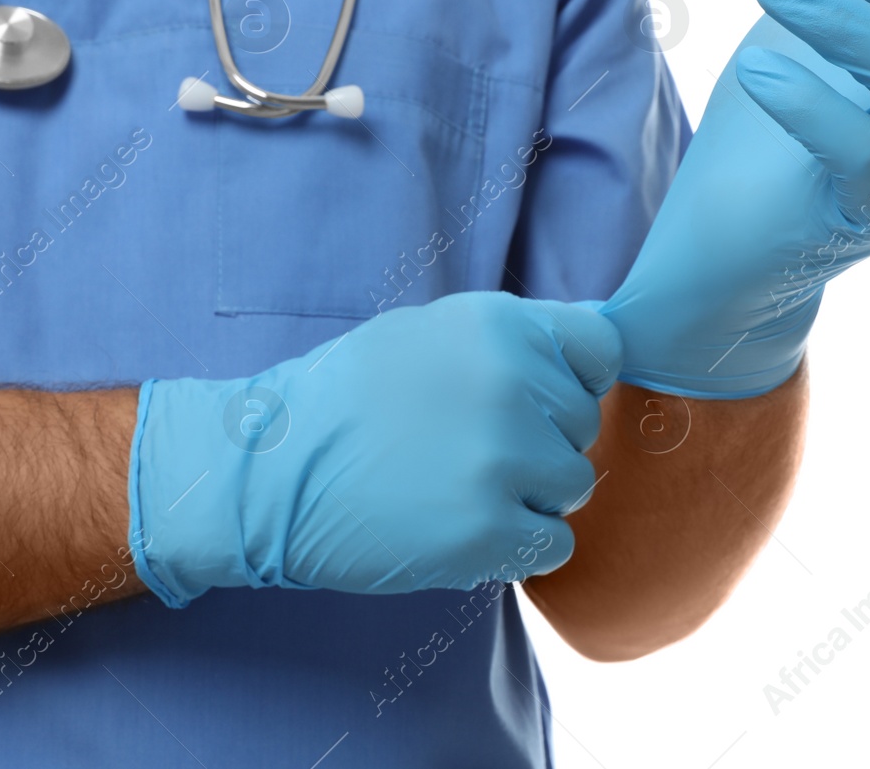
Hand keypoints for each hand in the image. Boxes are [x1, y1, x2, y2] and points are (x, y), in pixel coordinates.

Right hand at [128, 291, 621, 603]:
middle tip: (466, 451)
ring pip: (572, 486)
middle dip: (539, 443)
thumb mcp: (425, 334)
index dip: (573, 379)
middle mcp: (511, 383)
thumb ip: (507, 341)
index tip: (536, 401)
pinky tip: (458, 527)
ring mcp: (503, 459)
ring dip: (528, 496)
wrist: (270, 473)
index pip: (600, 349)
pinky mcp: (489, 531)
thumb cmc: (345, 402)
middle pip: (583, 425)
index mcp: (498, 324)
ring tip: (456, 489)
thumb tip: (587, 357)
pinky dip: (515, 546)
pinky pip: (553, 544)